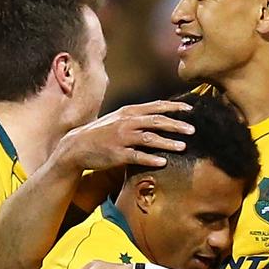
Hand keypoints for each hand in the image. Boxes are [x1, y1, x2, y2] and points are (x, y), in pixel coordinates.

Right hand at [56, 100, 194, 172]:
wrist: (76, 146)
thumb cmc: (101, 132)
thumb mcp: (119, 118)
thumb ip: (138, 116)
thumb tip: (160, 115)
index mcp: (129, 111)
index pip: (156, 106)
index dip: (175, 107)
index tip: (191, 109)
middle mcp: (127, 122)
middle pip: (156, 121)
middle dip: (176, 125)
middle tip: (192, 130)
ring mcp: (122, 138)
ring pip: (149, 138)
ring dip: (167, 142)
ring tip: (183, 147)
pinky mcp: (117, 154)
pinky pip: (137, 156)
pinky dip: (150, 159)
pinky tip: (163, 162)